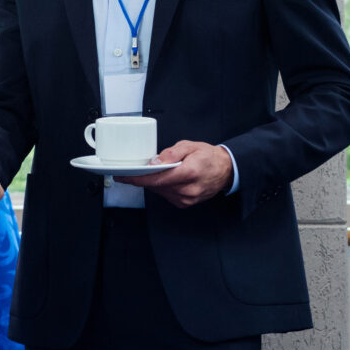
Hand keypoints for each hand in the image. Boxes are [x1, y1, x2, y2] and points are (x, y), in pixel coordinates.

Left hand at [117, 140, 235, 207]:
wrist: (225, 169)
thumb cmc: (208, 156)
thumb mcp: (189, 146)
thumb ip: (170, 154)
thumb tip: (154, 162)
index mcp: (189, 173)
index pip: (157, 179)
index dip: (138, 179)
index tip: (124, 176)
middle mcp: (188, 189)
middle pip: (156, 186)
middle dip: (143, 178)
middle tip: (134, 170)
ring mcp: (187, 198)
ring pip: (160, 191)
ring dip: (153, 182)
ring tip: (155, 172)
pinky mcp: (186, 203)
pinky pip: (167, 195)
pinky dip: (162, 187)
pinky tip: (166, 179)